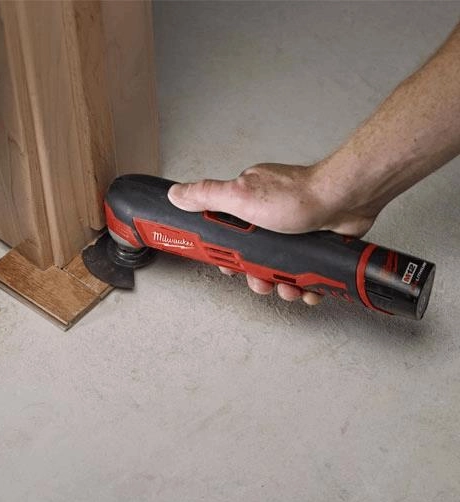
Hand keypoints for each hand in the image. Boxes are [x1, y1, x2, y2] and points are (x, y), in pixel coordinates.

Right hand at [167, 163, 377, 303]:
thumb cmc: (297, 196)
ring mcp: (291, 233)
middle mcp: (267, 219)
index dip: (223, 255)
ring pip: (277, 270)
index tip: (225, 267)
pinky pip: (302, 272)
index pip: (224, 234)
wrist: (345, 200)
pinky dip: (304, 284)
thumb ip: (207, 196)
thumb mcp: (241, 195)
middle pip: (251, 257)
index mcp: (246, 205)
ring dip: (281, 286)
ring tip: (287, 289)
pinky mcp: (312, 246)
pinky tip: (307, 288)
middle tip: (260, 282)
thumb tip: (176, 194)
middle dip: (255, 276)